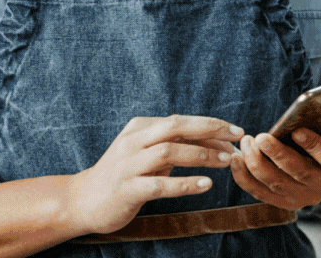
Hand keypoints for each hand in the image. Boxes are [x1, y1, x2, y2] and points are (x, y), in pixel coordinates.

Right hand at [65, 115, 243, 234]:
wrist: (83, 200)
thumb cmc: (123, 176)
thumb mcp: (145, 154)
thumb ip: (173, 145)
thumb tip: (214, 140)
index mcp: (139, 128)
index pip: (180, 120)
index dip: (210, 124)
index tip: (236, 131)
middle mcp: (133, 141)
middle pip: (175, 126)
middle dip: (209, 129)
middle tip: (236, 139)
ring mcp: (128, 165)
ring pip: (169, 152)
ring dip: (201, 155)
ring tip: (226, 161)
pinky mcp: (127, 189)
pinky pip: (159, 184)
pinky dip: (185, 183)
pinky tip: (206, 185)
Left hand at [230, 99, 320, 209]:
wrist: (317, 162)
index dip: (315, 146)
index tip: (296, 131)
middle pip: (300, 173)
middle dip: (277, 155)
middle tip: (259, 137)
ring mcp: (303, 197)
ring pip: (277, 184)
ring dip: (257, 164)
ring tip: (245, 143)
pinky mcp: (282, 202)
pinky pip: (260, 193)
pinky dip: (244, 178)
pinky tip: (236, 159)